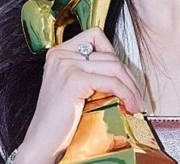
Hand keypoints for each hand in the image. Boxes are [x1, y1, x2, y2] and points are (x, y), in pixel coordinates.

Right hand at [14, 27, 144, 163]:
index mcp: (59, 52)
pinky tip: (129, 105)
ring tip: (135, 103)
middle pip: (108, 54)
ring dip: (130, 87)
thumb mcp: (73, 86)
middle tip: (136, 95)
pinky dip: (126, 93)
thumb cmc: (59, 120)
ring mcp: (66, 64)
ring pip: (113, 66)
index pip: (96, 37)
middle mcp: (60, 54)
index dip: (114, 55)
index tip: (124, 77)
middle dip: (128, 76)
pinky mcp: (74, 79)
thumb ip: (89, 70)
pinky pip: (111, 82)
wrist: (43, 143)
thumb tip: (122, 70)